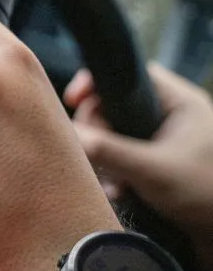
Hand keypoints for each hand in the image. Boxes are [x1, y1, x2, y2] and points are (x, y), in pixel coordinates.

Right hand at [64, 63, 212, 270]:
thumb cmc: (205, 195)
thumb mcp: (152, 171)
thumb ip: (109, 152)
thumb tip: (69, 135)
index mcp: (179, 102)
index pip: (129, 75)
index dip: (97, 83)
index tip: (74, 100)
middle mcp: (170, 116)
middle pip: (114, 106)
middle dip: (98, 131)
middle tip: (92, 152)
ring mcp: (162, 140)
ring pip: (114, 134)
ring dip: (105, 158)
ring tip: (112, 183)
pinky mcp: (156, 162)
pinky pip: (122, 156)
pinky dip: (114, 173)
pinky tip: (117, 192)